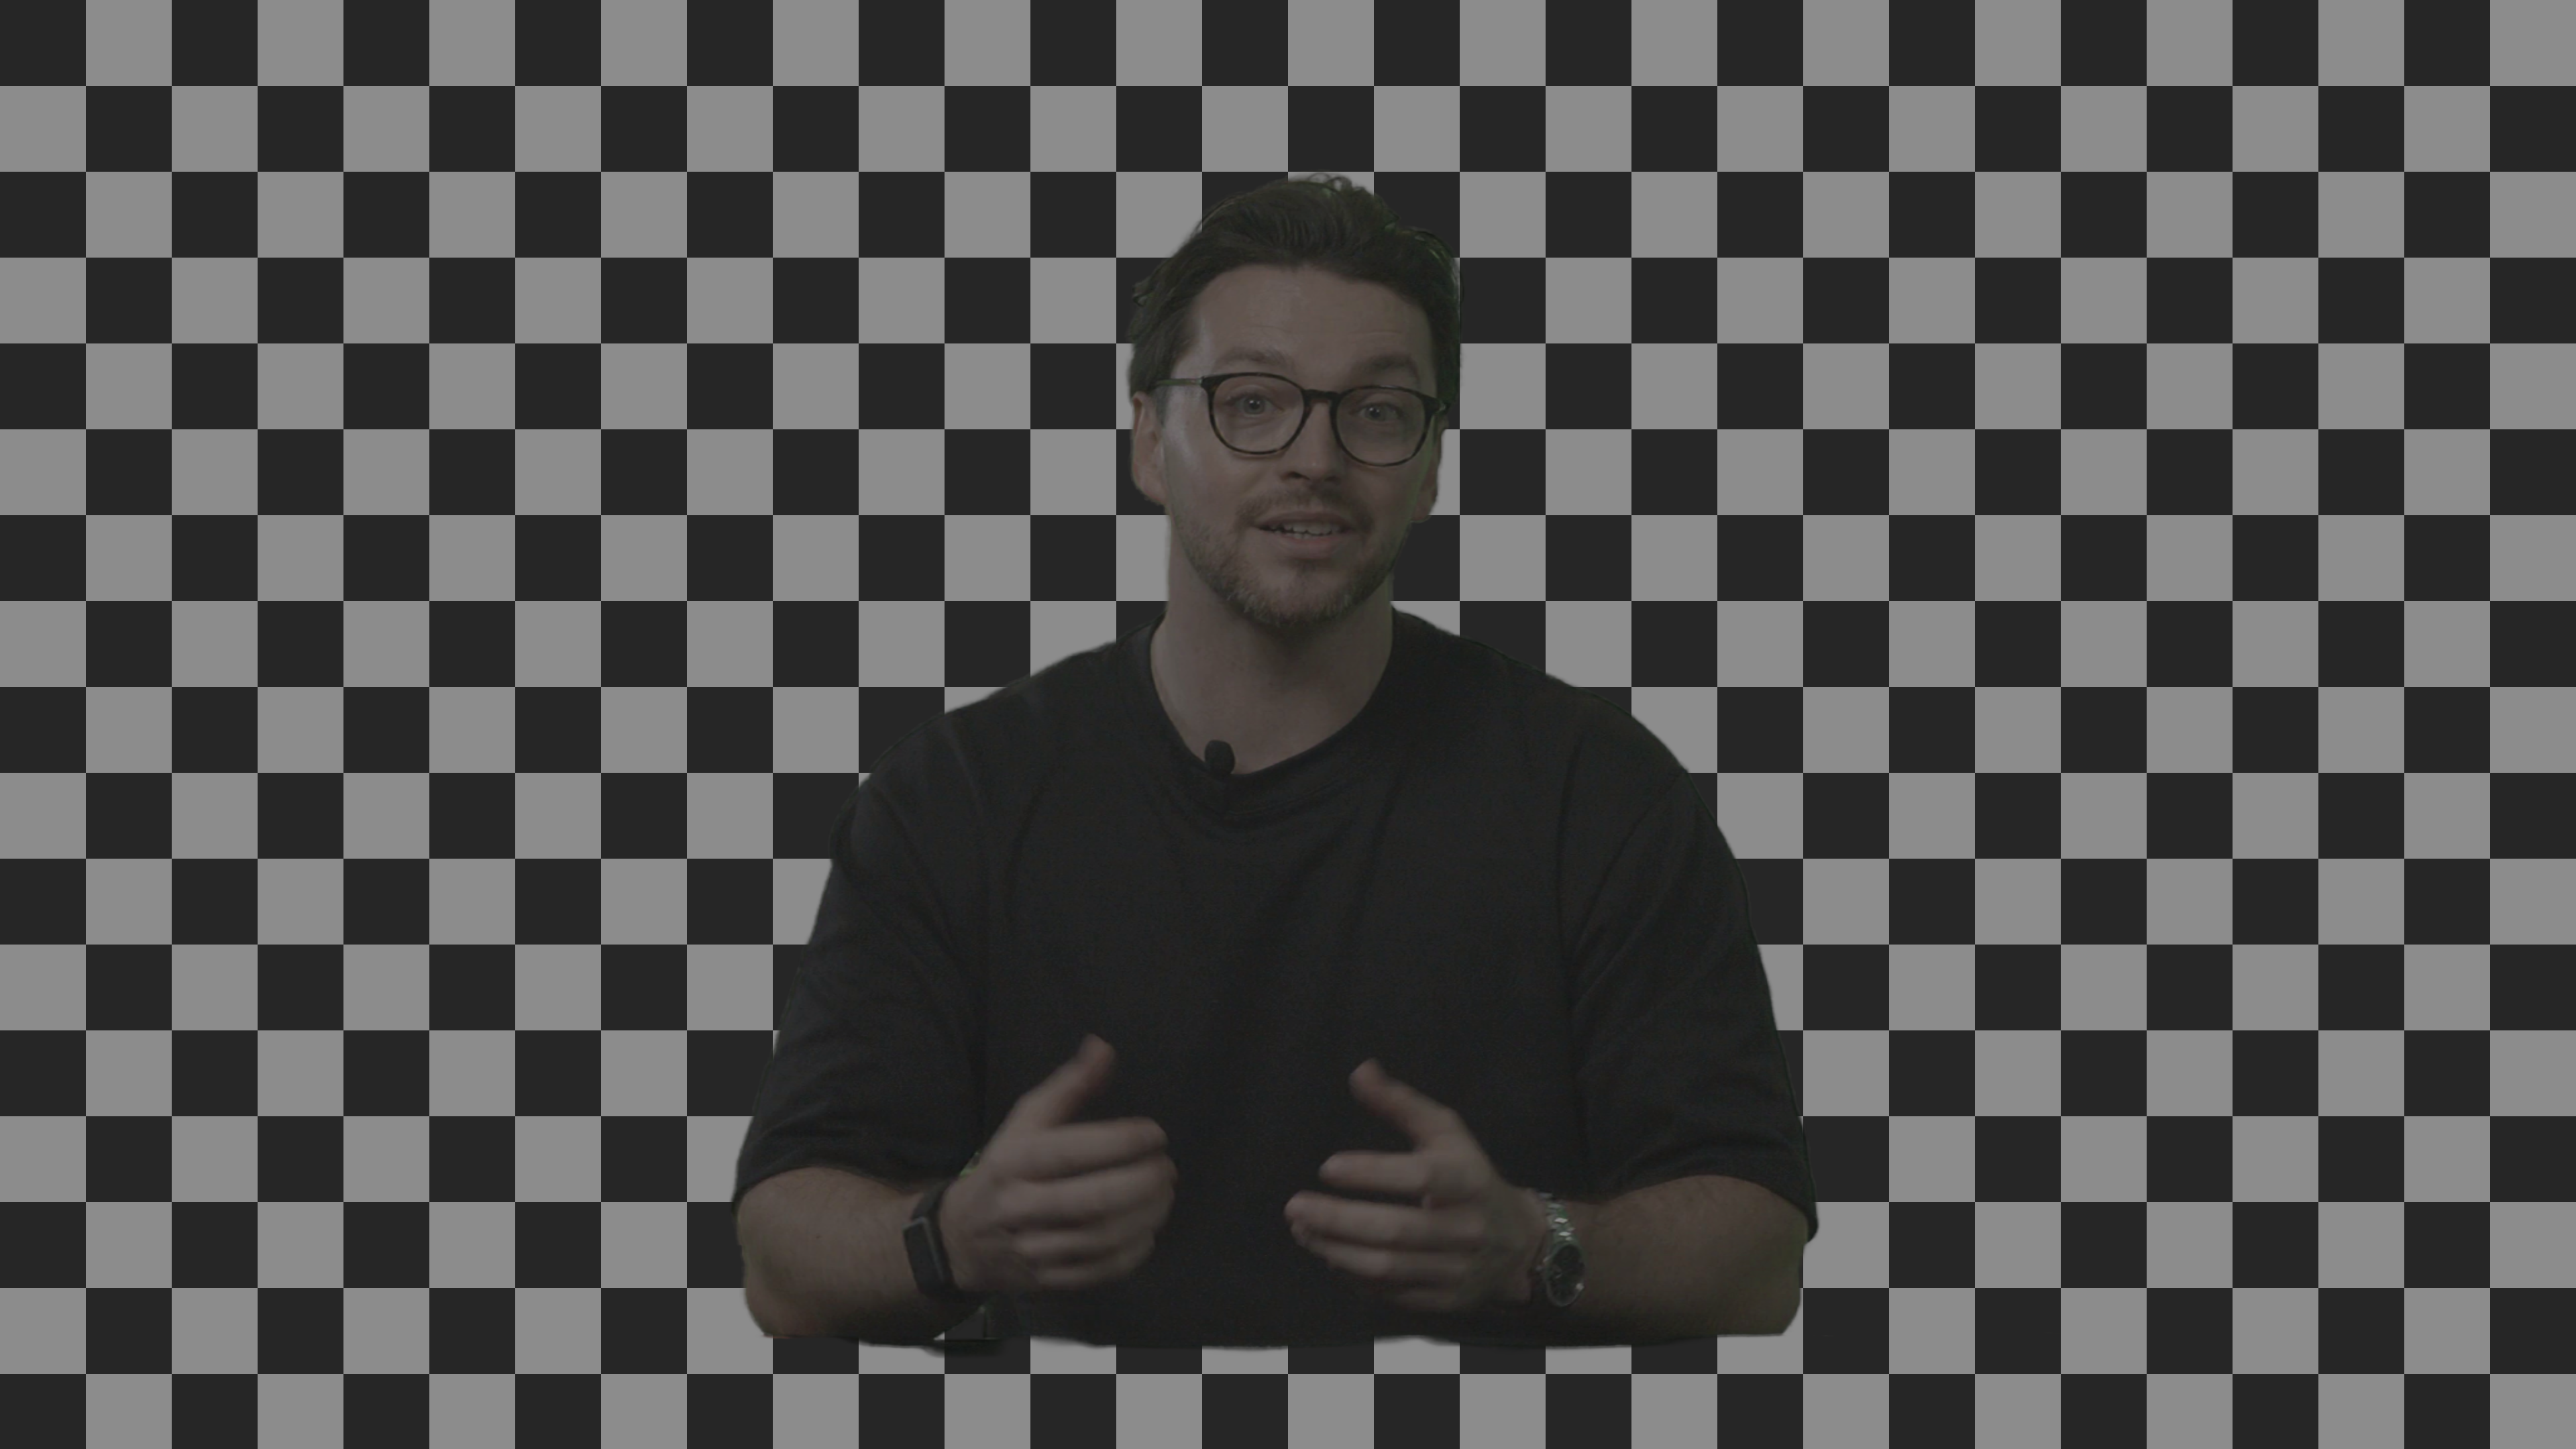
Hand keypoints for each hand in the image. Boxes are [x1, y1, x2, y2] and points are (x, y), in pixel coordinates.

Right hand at [940, 1034, 1176, 1295]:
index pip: (1071, 1151)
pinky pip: (1100, 1271)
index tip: (1154, 1133)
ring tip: (1164, 1193)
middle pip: (1094, 1200)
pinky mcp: (1048, 1280)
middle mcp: (1021, 1207)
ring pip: (1103, 1238)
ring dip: (1147, 1215)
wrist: (961, 1239)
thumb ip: (1068, 1086)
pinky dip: (1133, 1251)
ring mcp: (1034, 1249)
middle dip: (1143, 1182)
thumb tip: (1103, 1047)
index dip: (1121, 1141)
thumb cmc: (1005, 1168)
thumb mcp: (1025, 1122)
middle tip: (1166, 1167)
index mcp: (1014, 1161)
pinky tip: (1147, 1229)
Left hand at [1283, 1059, 1544, 1315]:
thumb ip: (1402, 1104)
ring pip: (1389, 1267)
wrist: (1521, 1243)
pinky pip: (1392, 1294)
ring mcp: (1456, 1270)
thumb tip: (1359, 1071)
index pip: (1420, 1177)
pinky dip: (1355, 1278)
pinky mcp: (1445, 1301)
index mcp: (1467, 1180)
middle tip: (1294, 1207)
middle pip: (1395, 1231)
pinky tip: (1330, 1256)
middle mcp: (1465, 1228)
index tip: (1327, 1167)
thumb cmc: (1471, 1178)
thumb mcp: (1446, 1134)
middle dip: (1338, 1221)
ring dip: (1337, 1250)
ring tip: (1303, 1231)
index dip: (1373, 1173)